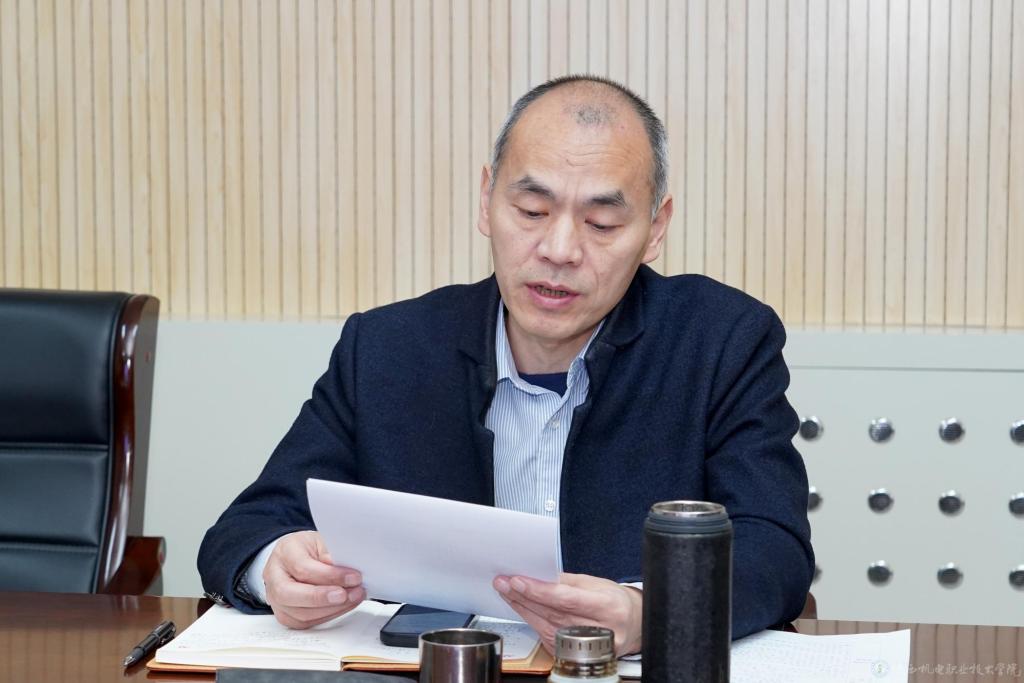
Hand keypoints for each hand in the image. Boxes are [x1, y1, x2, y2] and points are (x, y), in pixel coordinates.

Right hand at [263, 530, 365, 628]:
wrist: (295, 558)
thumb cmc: (309, 549)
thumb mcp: (321, 541)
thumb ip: (331, 555)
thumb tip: (346, 570)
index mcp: (284, 552)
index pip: (302, 568)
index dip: (329, 575)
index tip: (353, 577)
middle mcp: (274, 576)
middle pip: (290, 594)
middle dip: (322, 598)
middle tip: (346, 594)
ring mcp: (275, 598)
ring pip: (299, 613)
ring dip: (331, 609)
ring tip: (353, 598)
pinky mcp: (285, 614)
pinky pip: (305, 622)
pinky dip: (327, 616)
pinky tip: (343, 606)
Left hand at [493, 572, 642, 655]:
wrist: (631, 626)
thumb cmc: (615, 602)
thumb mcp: (597, 584)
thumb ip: (567, 582)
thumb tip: (539, 575)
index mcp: (607, 607)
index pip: (566, 599)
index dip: (540, 591)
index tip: (518, 581)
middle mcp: (597, 630)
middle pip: (552, 612)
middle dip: (524, 596)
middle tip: (503, 582)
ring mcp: (584, 646)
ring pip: (545, 624)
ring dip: (522, 606)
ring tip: (506, 590)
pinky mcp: (573, 652)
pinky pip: (546, 634)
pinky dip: (531, 618)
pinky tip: (520, 606)